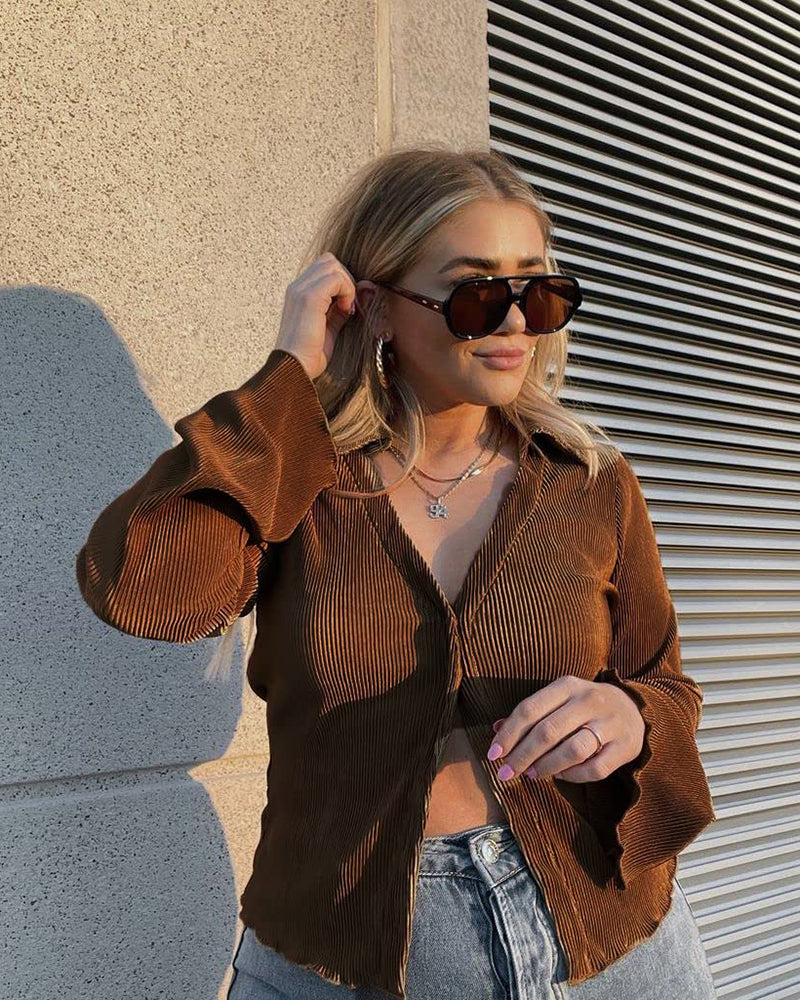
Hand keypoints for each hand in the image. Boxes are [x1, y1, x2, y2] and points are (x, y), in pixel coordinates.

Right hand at [275, 251, 358, 380]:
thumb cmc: (309, 355)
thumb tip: (358, 297)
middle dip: (346, 279)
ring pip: (333, 265)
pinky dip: (347, 291)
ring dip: (347, 284)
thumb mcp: (328, 328)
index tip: (347, 306)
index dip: (341, 282)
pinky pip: (336, 278)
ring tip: (347, 308)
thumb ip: (339, 310)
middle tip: (350, 305)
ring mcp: (301, 290)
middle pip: (329, 261)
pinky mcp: (309, 297)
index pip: (324, 268)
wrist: (293, 369)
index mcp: (299, 293)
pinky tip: (346, 310)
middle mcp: (297, 287)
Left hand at [486, 675, 645, 782]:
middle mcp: (589, 700)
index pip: (530, 709)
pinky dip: (573, 775)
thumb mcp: (558, 699)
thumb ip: (530, 714)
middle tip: (506, 773)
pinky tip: (560, 775)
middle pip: (548, 731)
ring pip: (573, 750)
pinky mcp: (625, 747)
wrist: (633, 708)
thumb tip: (496, 729)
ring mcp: (609, 723)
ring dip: (546, 766)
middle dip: (522, 755)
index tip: (493, 753)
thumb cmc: (584, 706)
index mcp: (567, 685)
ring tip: (531, 774)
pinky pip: (594, 768)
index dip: (509, 733)